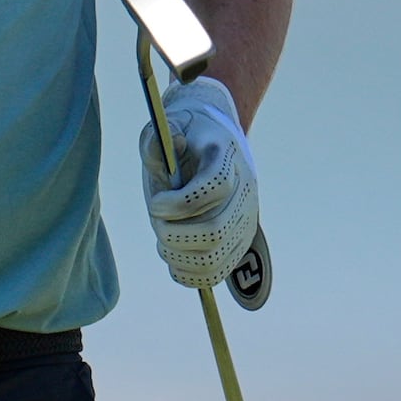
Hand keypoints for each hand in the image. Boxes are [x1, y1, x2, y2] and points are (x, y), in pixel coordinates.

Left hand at [136, 73, 260, 290]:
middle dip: (174, 234)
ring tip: (163, 239)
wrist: (215, 141)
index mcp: (226, 157)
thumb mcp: (168, 126)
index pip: (215, 187)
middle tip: (157, 222)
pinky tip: (172, 254)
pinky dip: (187, 273)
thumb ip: (156, 138)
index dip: (179, 203)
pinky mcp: (239, 243)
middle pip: (215, 230)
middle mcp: (244, 191)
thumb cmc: (185, 136)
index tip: (155, 203)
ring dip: (177, 256)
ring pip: (214, 259)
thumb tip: (164, 142)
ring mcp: (245, 221)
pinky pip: (215, 274)